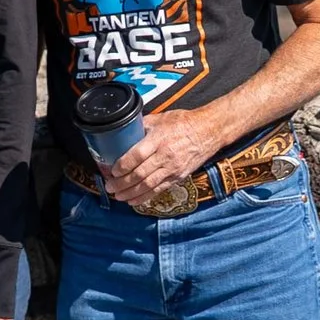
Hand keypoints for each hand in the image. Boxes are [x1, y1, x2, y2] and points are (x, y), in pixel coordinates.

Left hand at [101, 109, 219, 206]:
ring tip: (118, 196)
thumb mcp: (161, 118)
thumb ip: (142, 125)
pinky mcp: (178, 177)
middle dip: (122, 183)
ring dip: (130, 193)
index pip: (137, 155)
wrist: (209, 131)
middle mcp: (165, 155)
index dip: (123, 165)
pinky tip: (133, 201)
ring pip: (148, 185)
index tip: (112, 171)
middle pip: (140, 174)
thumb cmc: (184, 122)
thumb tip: (124, 131)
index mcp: (159, 139)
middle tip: (110, 187)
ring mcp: (172, 168)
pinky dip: (145, 197)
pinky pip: (159, 189)